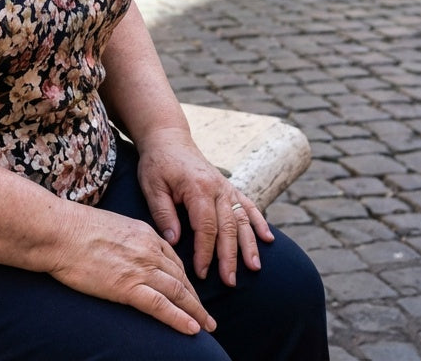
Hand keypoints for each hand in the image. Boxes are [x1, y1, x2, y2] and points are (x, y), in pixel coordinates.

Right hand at [49, 203, 215, 336]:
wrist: (59, 231)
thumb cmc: (74, 227)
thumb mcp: (110, 225)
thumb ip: (126, 239)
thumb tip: (125, 251)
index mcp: (144, 233)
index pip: (173, 259)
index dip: (184, 278)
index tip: (190, 291)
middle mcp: (148, 249)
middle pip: (180, 277)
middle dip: (195, 298)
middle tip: (206, 314)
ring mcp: (140, 268)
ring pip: (178, 293)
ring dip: (196, 312)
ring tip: (206, 326)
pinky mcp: (128, 287)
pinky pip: (162, 306)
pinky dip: (180, 319)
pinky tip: (192, 329)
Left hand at [137, 129, 274, 286]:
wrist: (168, 137)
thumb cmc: (157, 162)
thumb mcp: (151, 185)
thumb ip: (163, 212)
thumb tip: (175, 241)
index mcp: (197, 188)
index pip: (205, 227)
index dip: (205, 252)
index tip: (201, 273)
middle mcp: (217, 187)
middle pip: (228, 227)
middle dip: (229, 257)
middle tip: (230, 282)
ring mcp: (225, 187)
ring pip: (242, 219)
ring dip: (249, 244)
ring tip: (254, 268)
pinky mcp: (228, 186)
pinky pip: (248, 205)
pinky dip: (259, 221)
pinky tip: (268, 239)